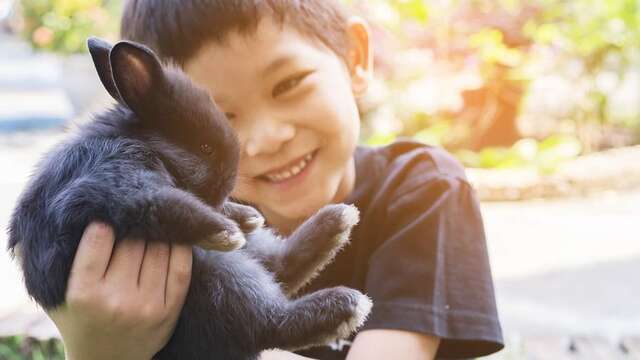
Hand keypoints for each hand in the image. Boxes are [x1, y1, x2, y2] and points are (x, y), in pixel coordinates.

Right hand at [47, 222, 192, 359]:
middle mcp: (117, 301)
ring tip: (150, 228)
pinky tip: (173, 238)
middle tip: (131, 220)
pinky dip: (179, 247)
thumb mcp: (53, 297)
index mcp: (84, 295)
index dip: (103, 224)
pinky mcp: (171, 310)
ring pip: (159, 249)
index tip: (104, 221)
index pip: (98, 240)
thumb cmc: (78, 320)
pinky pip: (182, 266)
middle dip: (131, 227)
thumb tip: (29, 230)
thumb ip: (39, 265)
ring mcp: (147, 306)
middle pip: (132, 242)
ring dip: (156, 234)